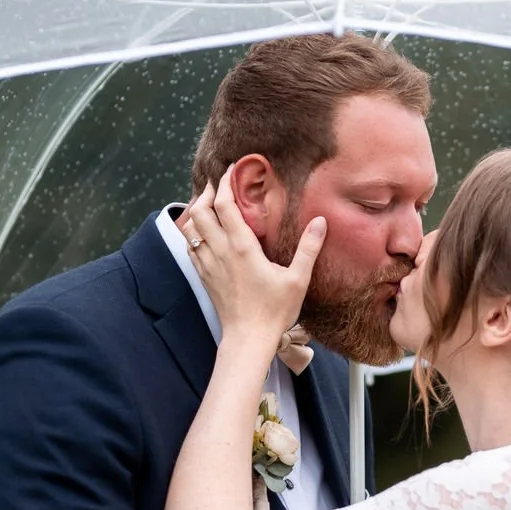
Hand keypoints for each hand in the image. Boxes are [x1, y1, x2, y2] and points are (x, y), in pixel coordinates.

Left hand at [181, 167, 322, 343]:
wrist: (248, 339)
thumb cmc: (274, 311)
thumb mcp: (298, 279)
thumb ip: (308, 248)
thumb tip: (320, 222)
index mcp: (242, 247)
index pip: (225, 205)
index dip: (225, 183)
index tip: (231, 170)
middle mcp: (220, 251)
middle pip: (200, 211)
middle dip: (206, 192)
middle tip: (218, 184)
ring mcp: (208, 264)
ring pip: (191, 228)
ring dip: (197, 211)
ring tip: (209, 204)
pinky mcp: (204, 276)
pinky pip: (190, 247)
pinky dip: (193, 233)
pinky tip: (203, 233)